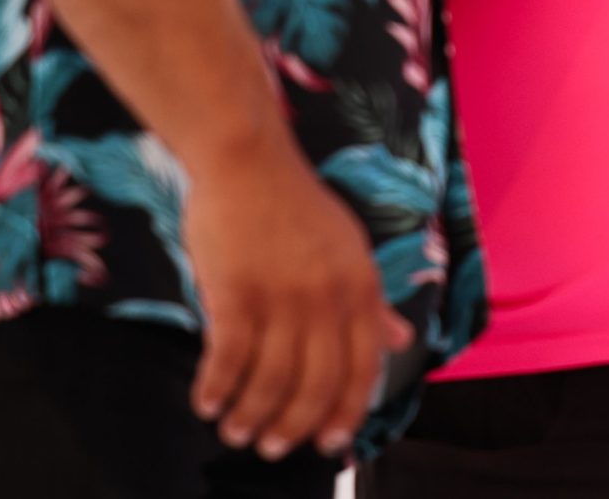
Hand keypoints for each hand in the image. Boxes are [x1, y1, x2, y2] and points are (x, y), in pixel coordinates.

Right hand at [184, 137, 411, 460]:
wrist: (248, 161)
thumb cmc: (297, 207)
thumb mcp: (350, 250)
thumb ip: (373, 301)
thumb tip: (401, 340)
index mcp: (361, 285)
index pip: (365, 365)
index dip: (349, 410)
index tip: (330, 443)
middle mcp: (328, 296)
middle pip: (318, 382)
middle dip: (295, 425)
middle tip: (272, 448)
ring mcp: (283, 294)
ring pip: (271, 378)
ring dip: (252, 414)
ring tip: (235, 431)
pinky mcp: (236, 290)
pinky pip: (229, 357)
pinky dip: (218, 388)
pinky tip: (207, 403)